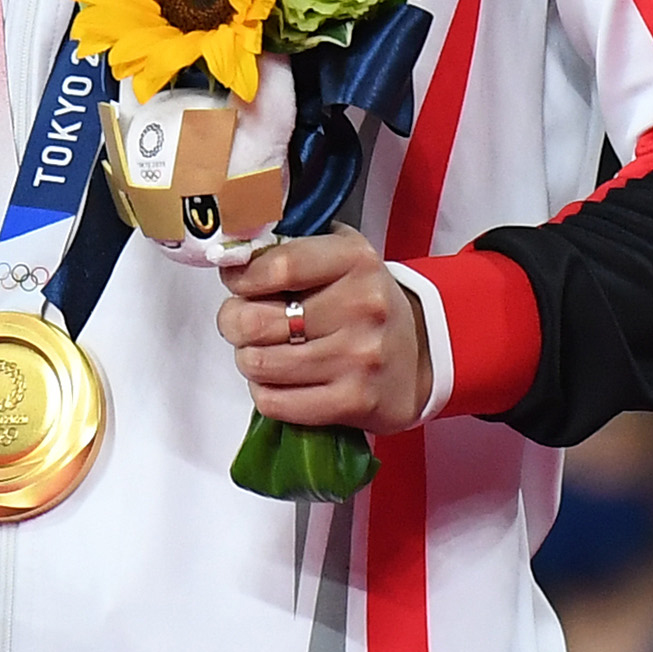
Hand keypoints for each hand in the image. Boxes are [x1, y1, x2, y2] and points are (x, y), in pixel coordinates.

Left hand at [219, 229, 430, 434]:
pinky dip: (264, 391)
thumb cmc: (364, 301)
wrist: (421, 353)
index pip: (278, 267)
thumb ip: (288, 249)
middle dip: (233, 322)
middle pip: (255, 321)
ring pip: (258, 364)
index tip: (236, 283)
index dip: (242, 278)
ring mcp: (359, 358)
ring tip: (263, 351)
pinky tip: (279, 379)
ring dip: (248, 358)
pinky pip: (275, 402)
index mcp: (356, 261)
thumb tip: (232, 260)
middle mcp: (362, 307)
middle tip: (241, 322)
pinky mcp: (354, 401)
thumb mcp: (339, 256)